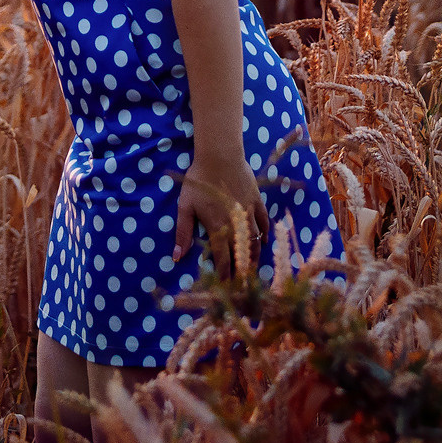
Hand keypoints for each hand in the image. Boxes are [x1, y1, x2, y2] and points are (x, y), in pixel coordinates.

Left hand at [170, 150, 269, 277]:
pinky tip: (263, 240)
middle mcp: (236, 225)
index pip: (223, 258)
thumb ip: (182, 232)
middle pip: (242, 253)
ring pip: (255, 240)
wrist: (219, 156)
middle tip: (243, 283)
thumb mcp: (185, 206)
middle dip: (242, 270)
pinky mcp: (257, 201)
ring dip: (255, 256)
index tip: (226, 286)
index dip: (225, 274)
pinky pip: (264, 221)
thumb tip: (177, 257)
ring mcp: (249, 213)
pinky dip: (264, 232)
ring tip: (253, 268)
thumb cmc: (198, 181)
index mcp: (218, 228)